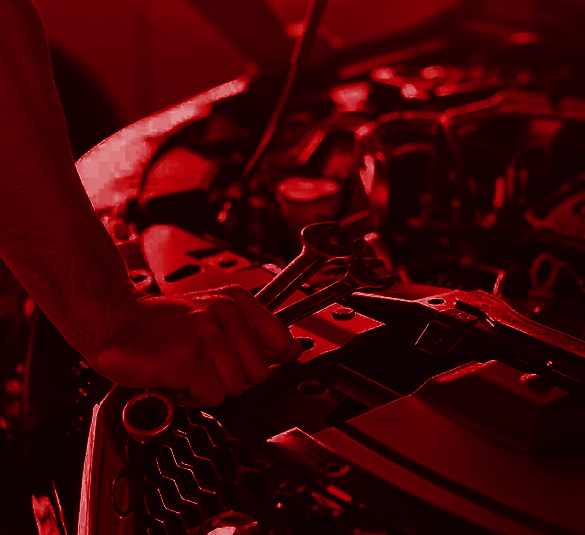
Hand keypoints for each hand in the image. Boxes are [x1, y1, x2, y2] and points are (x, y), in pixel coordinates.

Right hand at [93, 285, 302, 406]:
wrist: (117, 320)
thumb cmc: (163, 323)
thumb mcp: (214, 315)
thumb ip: (254, 332)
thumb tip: (293, 350)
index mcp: (236, 302)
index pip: (282, 341)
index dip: (265, 360)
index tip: (246, 361)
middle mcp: (225, 314)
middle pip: (260, 373)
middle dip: (233, 377)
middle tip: (205, 363)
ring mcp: (208, 336)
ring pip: (236, 388)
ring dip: (210, 388)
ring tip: (189, 368)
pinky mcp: (190, 360)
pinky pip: (212, 397)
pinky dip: (193, 397)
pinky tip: (177, 377)